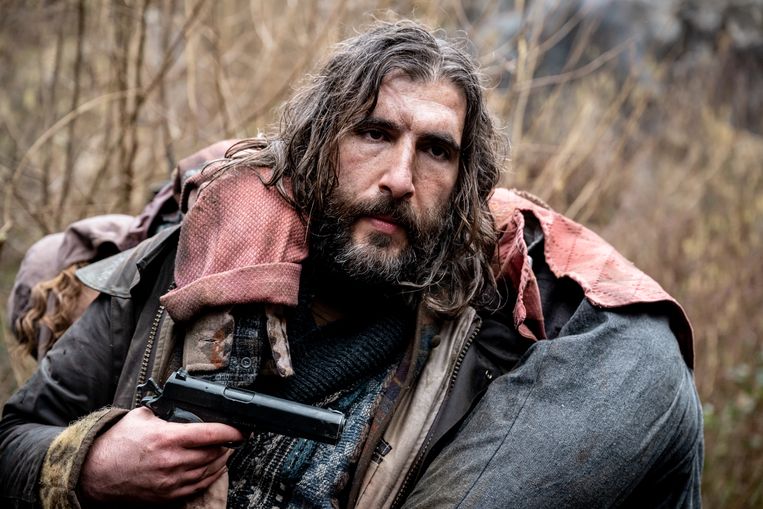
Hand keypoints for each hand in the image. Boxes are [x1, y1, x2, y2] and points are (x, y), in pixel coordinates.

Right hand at [79, 406, 244, 502]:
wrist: (94, 474)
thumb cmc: (115, 444)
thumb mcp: (140, 417)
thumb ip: (164, 410)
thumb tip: (182, 407)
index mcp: (168, 438)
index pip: (211, 433)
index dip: (230, 430)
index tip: (241, 428)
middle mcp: (173, 462)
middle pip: (215, 453)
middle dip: (228, 445)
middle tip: (233, 437)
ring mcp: (171, 482)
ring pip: (210, 471)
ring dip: (222, 460)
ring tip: (225, 450)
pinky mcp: (168, 497)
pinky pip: (198, 487)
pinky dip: (210, 476)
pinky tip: (213, 468)